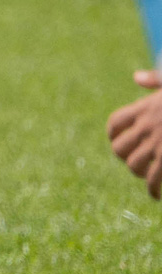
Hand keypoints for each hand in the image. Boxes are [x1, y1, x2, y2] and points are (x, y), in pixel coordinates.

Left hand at [109, 70, 161, 197]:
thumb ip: (156, 80)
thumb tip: (137, 77)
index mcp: (146, 107)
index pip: (116, 123)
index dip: (114, 133)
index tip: (118, 139)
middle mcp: (147, 125)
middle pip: (119, 148)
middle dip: (125, 156)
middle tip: (135, 160)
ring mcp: (158, 142)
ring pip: (134, 165)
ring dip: (139, 173)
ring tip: (147, 177)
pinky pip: (154, 179)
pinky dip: (153, 190)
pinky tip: (156, 196)